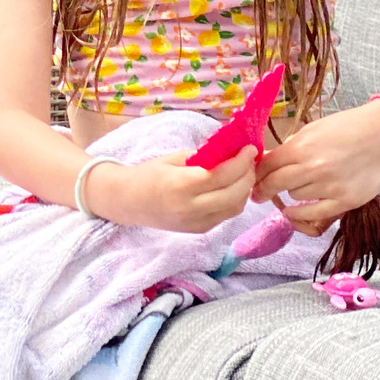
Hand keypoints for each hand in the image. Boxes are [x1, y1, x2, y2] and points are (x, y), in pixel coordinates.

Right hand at [85, 147, 257, 232]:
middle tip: (250, 160)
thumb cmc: (148, 174)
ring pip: (234, 207)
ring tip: (244, 172)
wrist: (128, 201)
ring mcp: (197, 223)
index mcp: (181, 185)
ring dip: (244, 189)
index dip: (240, 162)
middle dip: (248, 176)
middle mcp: (191, 208)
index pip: (221, 175)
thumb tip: (230, 150)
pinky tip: (232, 187)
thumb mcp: (173, 158)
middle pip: (234, 194)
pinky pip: (226, 215)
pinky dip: (235, 200)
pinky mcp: (200, 230)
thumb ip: (202, 157)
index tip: (250, 149)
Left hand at [253, 104, 379, 234]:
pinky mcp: (345, 201)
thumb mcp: (312, 129)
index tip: (251, 178)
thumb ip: (291, 146)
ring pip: (294, 196)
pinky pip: (313, 214)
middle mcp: (313, 168)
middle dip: (262, 189)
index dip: (257, 173)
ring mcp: (329, 187)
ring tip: (294, 187)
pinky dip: (299, 213)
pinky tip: (291, 211)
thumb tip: (268, 158)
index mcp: (301, 147)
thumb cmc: (347, 127)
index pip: (268, 165)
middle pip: (275, 183)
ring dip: (290, 193)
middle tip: (257, 193)